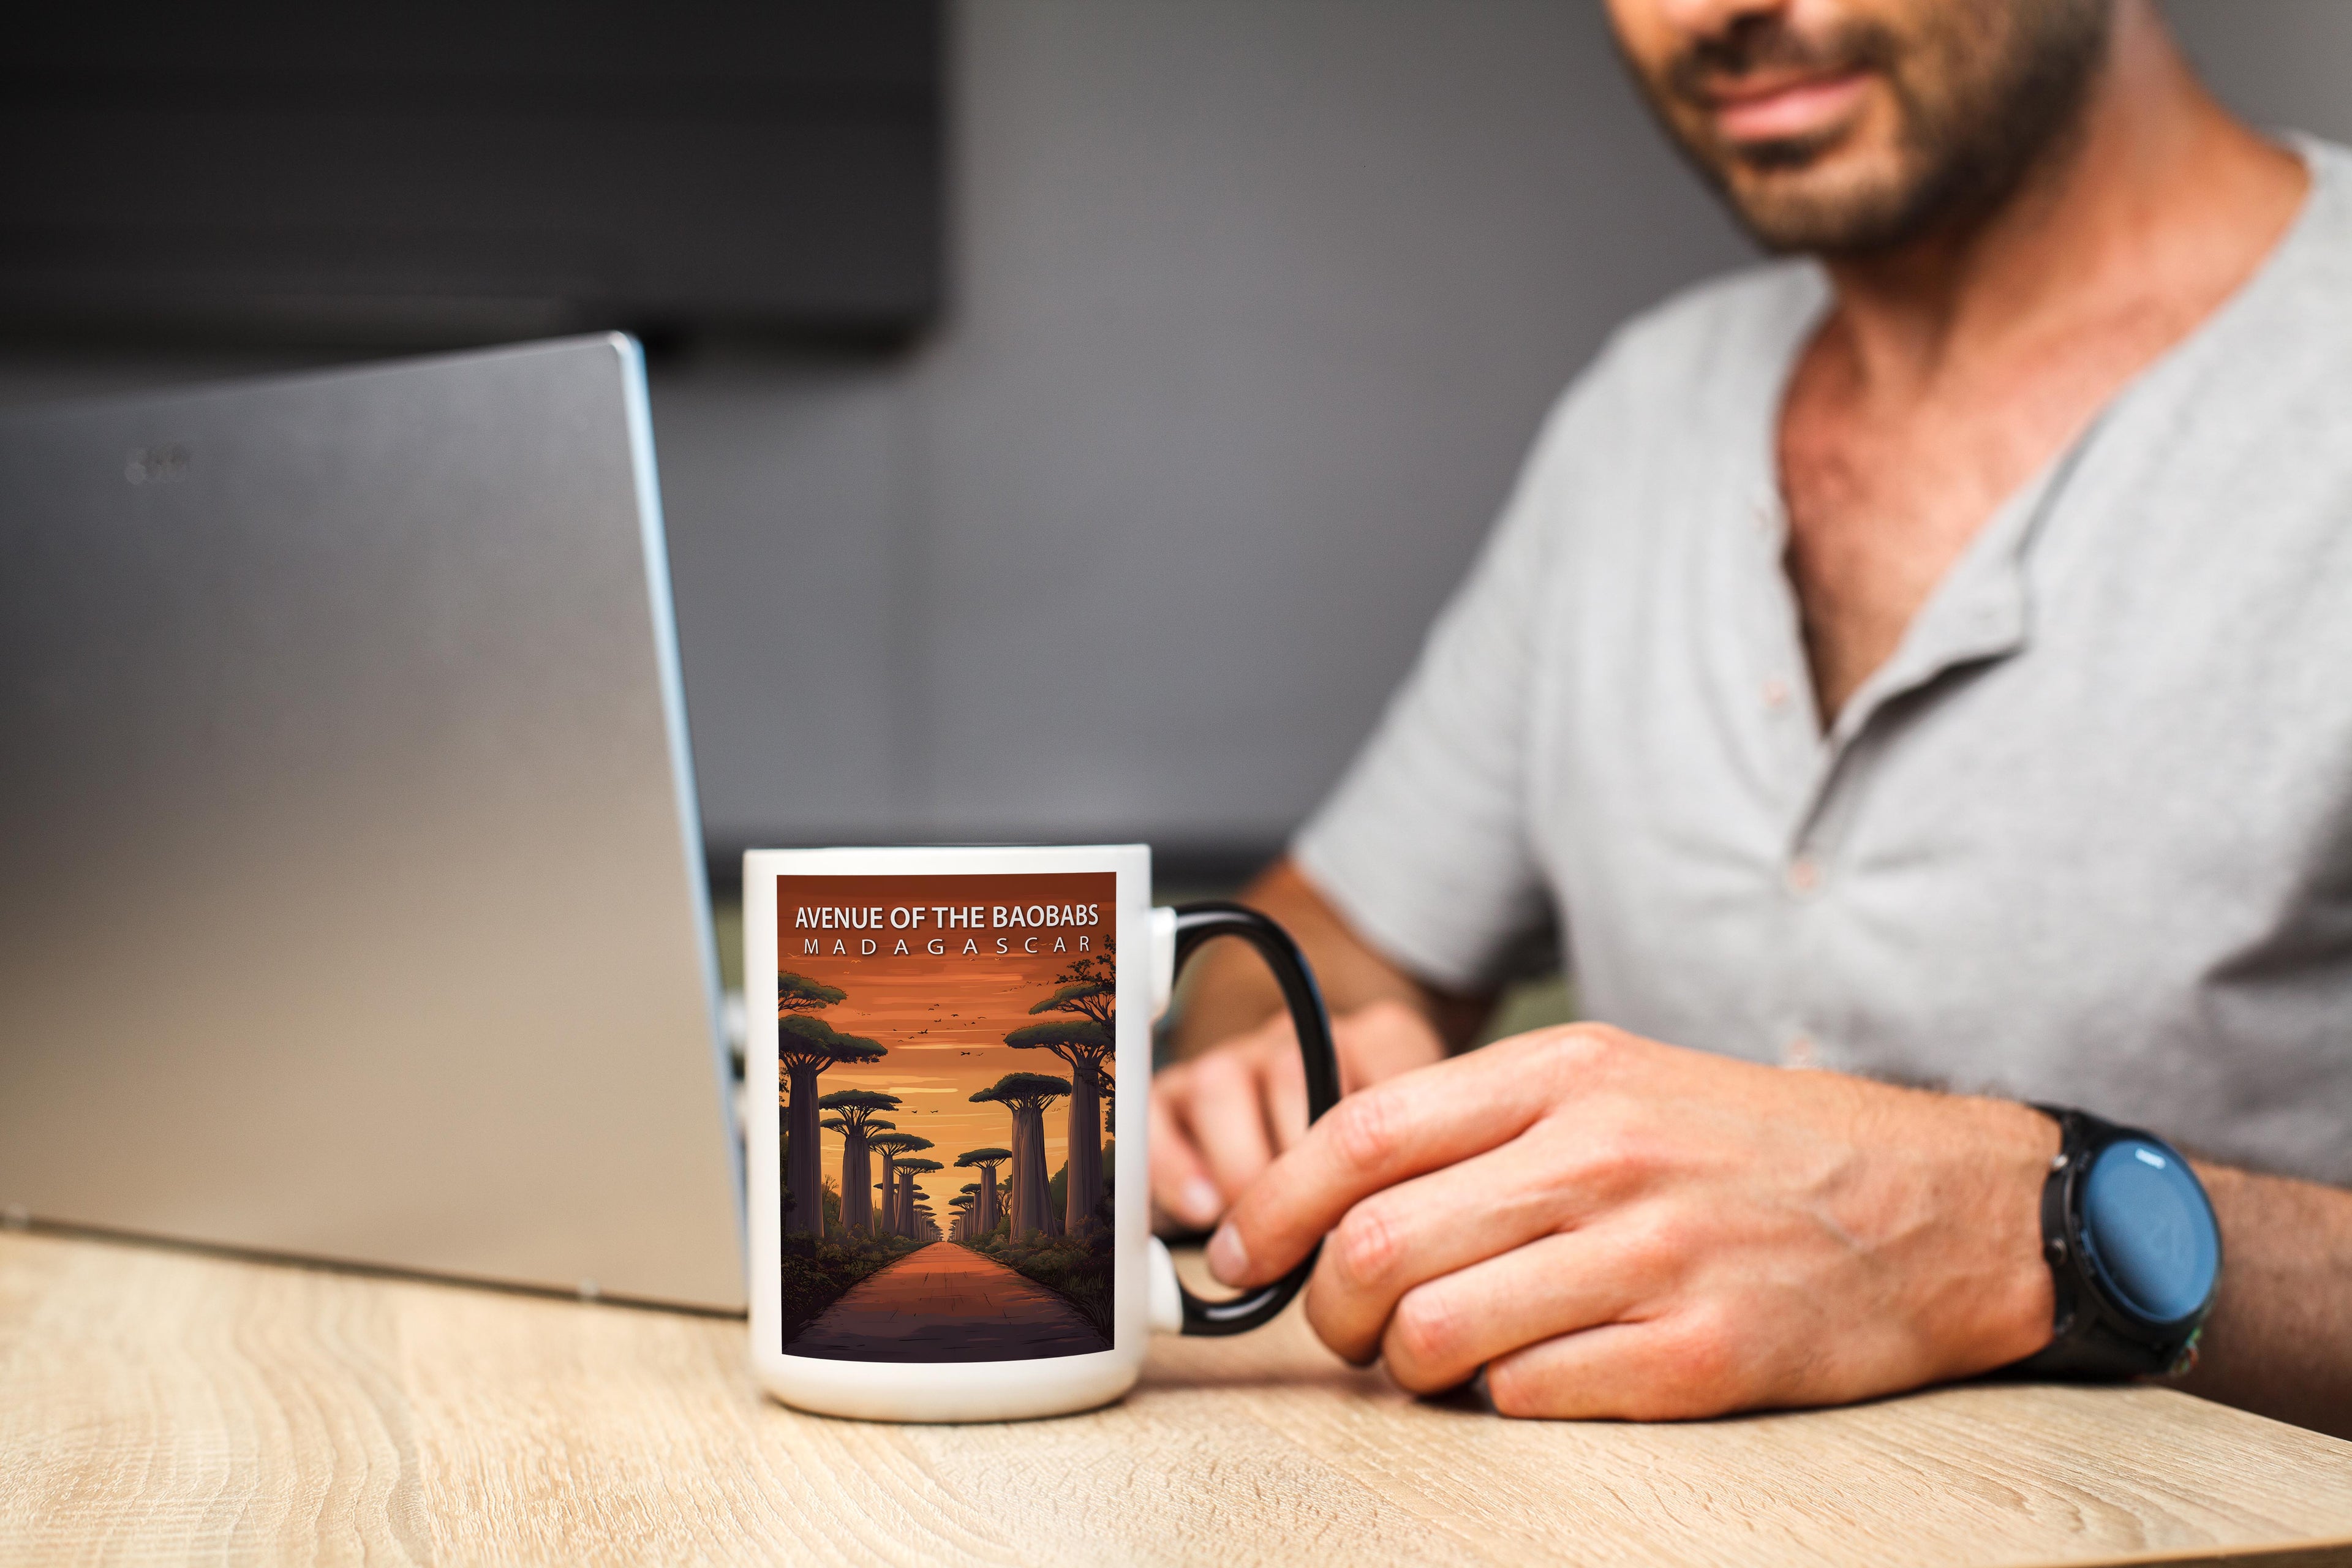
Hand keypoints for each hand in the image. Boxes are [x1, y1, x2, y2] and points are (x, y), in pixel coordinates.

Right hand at [1150, 998, 1445, 1230]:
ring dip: (1239, 1168)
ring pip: (1220, 1084)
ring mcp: (1236, 1060)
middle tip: (1313, 1232)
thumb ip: (1418, 1179)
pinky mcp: (1176, 1094)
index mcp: (1376, 1042)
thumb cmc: (1380, 1170)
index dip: (1374, 1151)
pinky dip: (1174, 1166)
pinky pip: (1156, 1114)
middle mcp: (1302, 1039)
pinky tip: (1204, 1211)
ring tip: (1260, 1231)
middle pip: (1290, 1073)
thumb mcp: (1420, 1161)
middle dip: (1299, 1167)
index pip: (1382, 1069)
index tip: (1374, 1217)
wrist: (1318, 1156)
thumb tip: (1395, 1238)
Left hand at [1204, 1024, 2059, 1418]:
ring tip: (1436, 1359)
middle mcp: (1601, 1156)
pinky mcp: (1700, 1356)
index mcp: (1568, 1075)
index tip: (1236, 1257)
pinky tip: (1536, 1374)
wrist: (1938, 1204)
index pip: (1361, 1135)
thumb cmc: (1752, 1146)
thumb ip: (1483, 1130)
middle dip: (1325, 1310)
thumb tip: (1339, 1201)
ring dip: (1403, 1368)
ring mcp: (1653, 1257)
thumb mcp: (1619, 1084)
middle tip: (1342, 1329)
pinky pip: (1526, 1399)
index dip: (1271, 1207)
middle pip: (1375, 1246)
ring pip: (1432, 1334)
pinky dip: (1503, 1400)